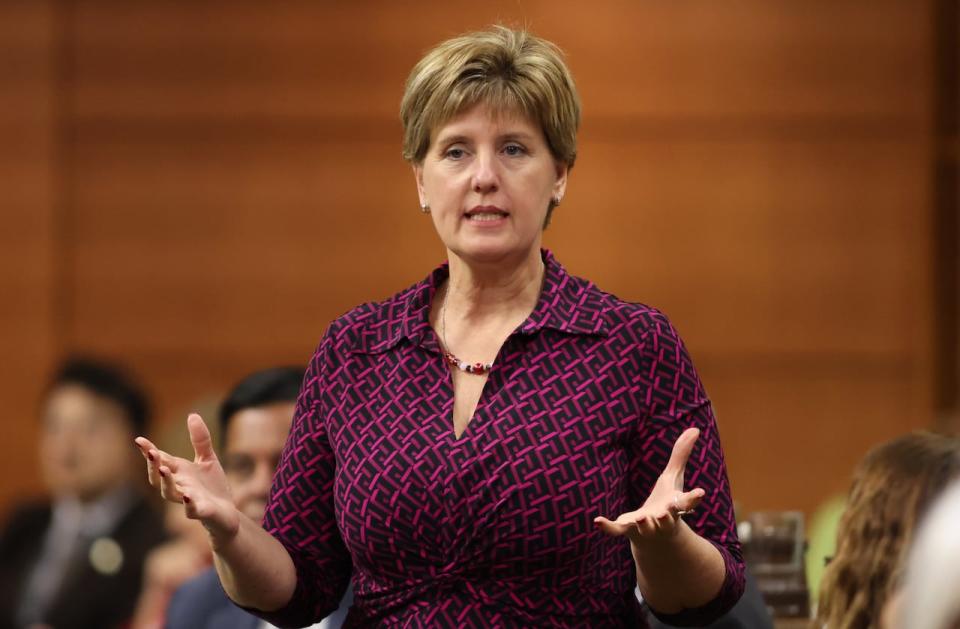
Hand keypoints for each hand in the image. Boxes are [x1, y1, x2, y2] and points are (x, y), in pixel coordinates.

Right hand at [134, 413, 239, 540]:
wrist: (227, 513)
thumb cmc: (212, 487)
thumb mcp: (207, 459)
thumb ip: (200, 439)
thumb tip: (192, 415)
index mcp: (179, 473)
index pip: (160, 460)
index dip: (149, 451)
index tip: (138, 440)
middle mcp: (179, 486)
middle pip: (159, 478)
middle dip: (153, 466)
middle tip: (151, 453)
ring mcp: (188, 500)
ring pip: (170, 494)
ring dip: (166, 482)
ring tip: (164, 468)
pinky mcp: (201, 512)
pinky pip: (191, 510)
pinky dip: (188, 503)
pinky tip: (188, 495)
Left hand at [594, 427, 704, 545]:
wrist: (656, 539)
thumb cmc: (667, 503)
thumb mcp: (673, 478)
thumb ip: (681, 455)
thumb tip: (695, 428)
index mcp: (675, 506)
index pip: (687, 502)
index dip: (693, 498)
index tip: (700, 493)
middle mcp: (663, 519)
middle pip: (668, 519)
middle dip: (667, 517)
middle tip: (667, 513)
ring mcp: (646, 527)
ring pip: (646, 527)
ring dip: (645, 524)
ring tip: (642, 518)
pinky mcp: (628, 530)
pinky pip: (617, 530)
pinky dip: (608, 527)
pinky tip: (598, 521)